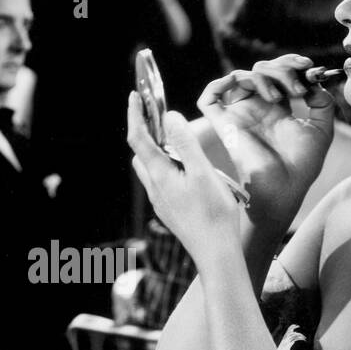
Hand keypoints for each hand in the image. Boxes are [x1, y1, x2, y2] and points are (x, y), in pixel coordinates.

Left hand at [127, 93, 239, 267]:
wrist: (215, 253)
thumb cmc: (213, 214)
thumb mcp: (202, 173)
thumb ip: (185, 143)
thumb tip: (169, 117)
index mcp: (160, 175)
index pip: (138, 138)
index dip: (135, 114)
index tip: (134, 95)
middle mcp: (155, 188)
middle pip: (141, 154)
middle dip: (145, 131)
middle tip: (157, 115)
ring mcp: (161, 202)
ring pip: (150, 170)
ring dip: (156, 151)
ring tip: (174, 140)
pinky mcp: (169, 211)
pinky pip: (161, 182)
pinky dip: (166, 167)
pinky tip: (185, 170)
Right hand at [197, 55, 335, 233]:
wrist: (286, 187)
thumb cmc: (302, 165)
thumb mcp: (322, 128)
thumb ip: (323, 102)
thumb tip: (314, 82)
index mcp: (277, 109)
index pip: (278, 72)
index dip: (292, 64)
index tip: (309, 69)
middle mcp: (257, 109)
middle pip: (261, 69)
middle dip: (282, 68)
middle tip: (298, 88)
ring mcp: (240, 115)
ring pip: (240, 76)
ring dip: (263, 77)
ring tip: (280, 96)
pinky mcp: (224, 124)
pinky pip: (209, 98)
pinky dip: (220, 83)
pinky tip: (247, 86)